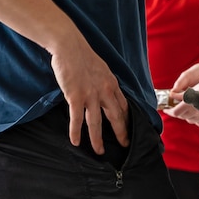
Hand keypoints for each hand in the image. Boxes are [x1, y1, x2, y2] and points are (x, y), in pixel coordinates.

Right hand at [51, 33, 128, 153]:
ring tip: (99, 152)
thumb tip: (105, 91)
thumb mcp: (101, 69)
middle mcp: (105, 91)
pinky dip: (76, 132)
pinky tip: (76, 142)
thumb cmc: (83, 55)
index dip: (126, 119)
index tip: (128, 129)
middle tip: (124, 145)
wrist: (69, 46)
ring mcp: (90, 95)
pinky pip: (76, 119)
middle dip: (121, 133)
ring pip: (96, 122)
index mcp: (112, 84)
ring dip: (97, 139)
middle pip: (116, 117)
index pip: (123, 106)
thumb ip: (104, 82)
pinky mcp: (75, 96)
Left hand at [163, 64, 198, 125]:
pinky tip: (196, 111)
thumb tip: (172, 95)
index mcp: (193, 103)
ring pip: (190, 119)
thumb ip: (183, 93)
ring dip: (186, 114)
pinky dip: (195, 118)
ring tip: (187, 106)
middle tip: (175, 104)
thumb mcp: (197, 86)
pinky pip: (198, 122)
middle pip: (182, 116)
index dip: (169, 111)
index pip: (175, 112)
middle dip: (177, 111)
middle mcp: (198, 112)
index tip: (166, 108)